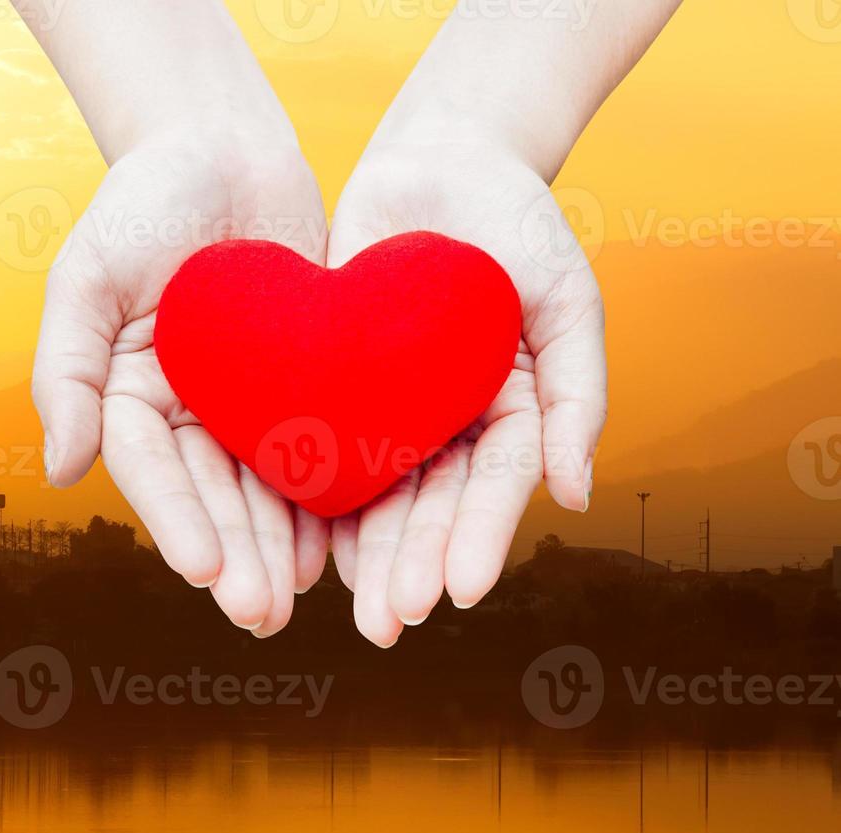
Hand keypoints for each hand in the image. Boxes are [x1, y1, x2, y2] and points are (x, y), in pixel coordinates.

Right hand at [35, 128, 331, 635]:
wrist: (224, 146)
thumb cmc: (144, 200)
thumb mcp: (87, 273)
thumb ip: (66, 370)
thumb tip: (60, 472)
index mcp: (127, 394)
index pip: (150, 470)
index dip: (175, 522)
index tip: (200, 572)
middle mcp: (184, 411)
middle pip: (210, 495)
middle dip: (234, 556)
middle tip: (258, 614)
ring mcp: (242, 403)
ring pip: (262, 487)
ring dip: (278, 547)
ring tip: (299, 601)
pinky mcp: (299, 386)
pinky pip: (312, 450)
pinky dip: (324, 500)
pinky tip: (340, 547)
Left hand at [325, 139, 605, 646]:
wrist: (441, 162)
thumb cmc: (519, 227)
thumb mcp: (568, 301)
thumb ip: (578, 396)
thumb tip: (575, 496)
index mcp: (510, 417)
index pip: (493, 489)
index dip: (476, 539)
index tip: (459, 591)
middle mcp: (449, 428)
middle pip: (429, 508)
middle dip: (410, 566)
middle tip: (387, 624)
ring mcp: (391, 412)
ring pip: (375, 493)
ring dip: (363, 554)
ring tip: (349, 608)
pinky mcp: (335, 387)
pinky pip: (321, 447)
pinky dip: (313, 497)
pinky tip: (301, 546)